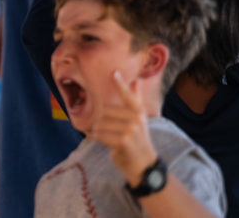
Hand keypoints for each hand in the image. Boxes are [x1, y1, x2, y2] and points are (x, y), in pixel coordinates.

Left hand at [89, 71, 156, 186]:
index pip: (128, 95)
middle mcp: (136, 117)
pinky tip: (93, 137)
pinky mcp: (123, 141)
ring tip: (99, 134)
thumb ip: (136, 100)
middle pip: (106, 111)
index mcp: (139, 110)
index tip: (113, 73)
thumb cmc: (138, 141)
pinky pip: (100, 135)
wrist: (144, 165)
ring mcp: (130, 129)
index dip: (120, 84)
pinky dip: (94, 136)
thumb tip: (137, 81)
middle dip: (99, 119)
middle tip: (99, 127)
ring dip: (95, 130)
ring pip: (101, 123)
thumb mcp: (140, 120)